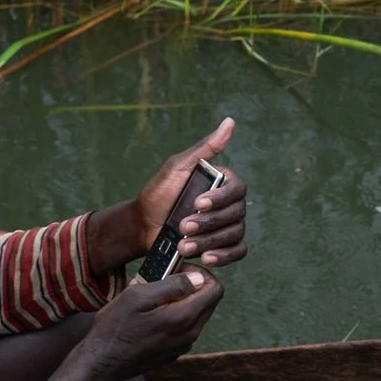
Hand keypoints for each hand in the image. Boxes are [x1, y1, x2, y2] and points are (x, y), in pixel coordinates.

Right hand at [76, 270, 223, 380]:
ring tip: (154, 297)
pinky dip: (175, 316)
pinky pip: (185, 328)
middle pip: (209, 301)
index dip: (201, 274)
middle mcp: (190, 334)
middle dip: (193, 286)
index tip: (180, 270)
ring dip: (182, 301)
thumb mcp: (139, 296)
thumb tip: (198, 278)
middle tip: (165, 281)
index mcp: (185, 318)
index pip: (215, 289)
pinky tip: (151, 315)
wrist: (101, 363)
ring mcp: (183, 345)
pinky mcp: (174, 352)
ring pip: (196, 314)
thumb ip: (173, 285)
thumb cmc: (115, 326)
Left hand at [134, 118, 249, 269]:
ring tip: (184, 245)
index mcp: (223, 183)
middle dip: (208, 223)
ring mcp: (228, 226)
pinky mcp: (223, 246)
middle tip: (182, 227)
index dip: (220, 198)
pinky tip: (206, 258)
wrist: (143, 226)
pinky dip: (224, 256)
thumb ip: (204, 148)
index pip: (237, 189)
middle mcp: (230, 204)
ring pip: (235, 234)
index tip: (198, 203)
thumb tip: (229, 122)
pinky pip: (237, 252)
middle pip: (236, 214)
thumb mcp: (177, 167)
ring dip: (209, 241)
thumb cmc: (158, 194)